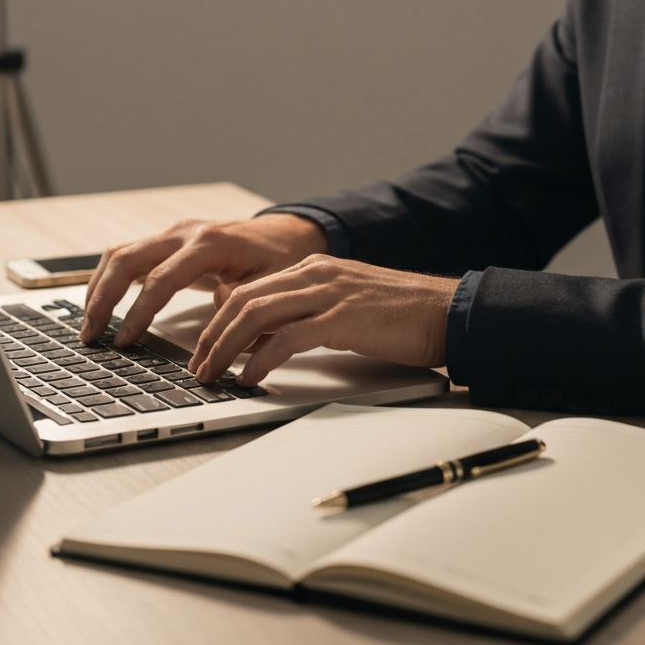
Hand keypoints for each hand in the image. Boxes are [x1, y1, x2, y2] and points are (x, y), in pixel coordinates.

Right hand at [81, 214, 327, 344]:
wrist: (285, 234)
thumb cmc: (280, 259)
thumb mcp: (272, 282)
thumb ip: (244, 298)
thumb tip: (217, 308)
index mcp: (210, 243)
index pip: (161, 279)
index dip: (139, 312)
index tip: (124, 341)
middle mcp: (185, 233)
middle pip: (127, 259)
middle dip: (103, 298)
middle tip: (91, 336)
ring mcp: (174, 234)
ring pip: (121, 254)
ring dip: (99, 288)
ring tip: (90, 325)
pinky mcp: (169, 242)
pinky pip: (129, 256)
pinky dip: (110, 279)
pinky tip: (102, 306)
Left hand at [188, 255, 459, 386]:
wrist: (447, 311)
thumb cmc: (400, 315)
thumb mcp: (343, 306)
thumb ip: (305, 313)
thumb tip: (264, 337)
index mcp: (315, 268)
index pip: (249, 289)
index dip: (219, 321)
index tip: (205, 349)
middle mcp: (316, 274)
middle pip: (243, 300)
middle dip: (212, 336)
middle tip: (198, 367)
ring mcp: (329, 293)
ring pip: (257, 314)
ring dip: (226, 347)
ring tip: (212, 374)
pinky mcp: (343, 318)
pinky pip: (289, 337)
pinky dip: (262, 359)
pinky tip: (251, 376)